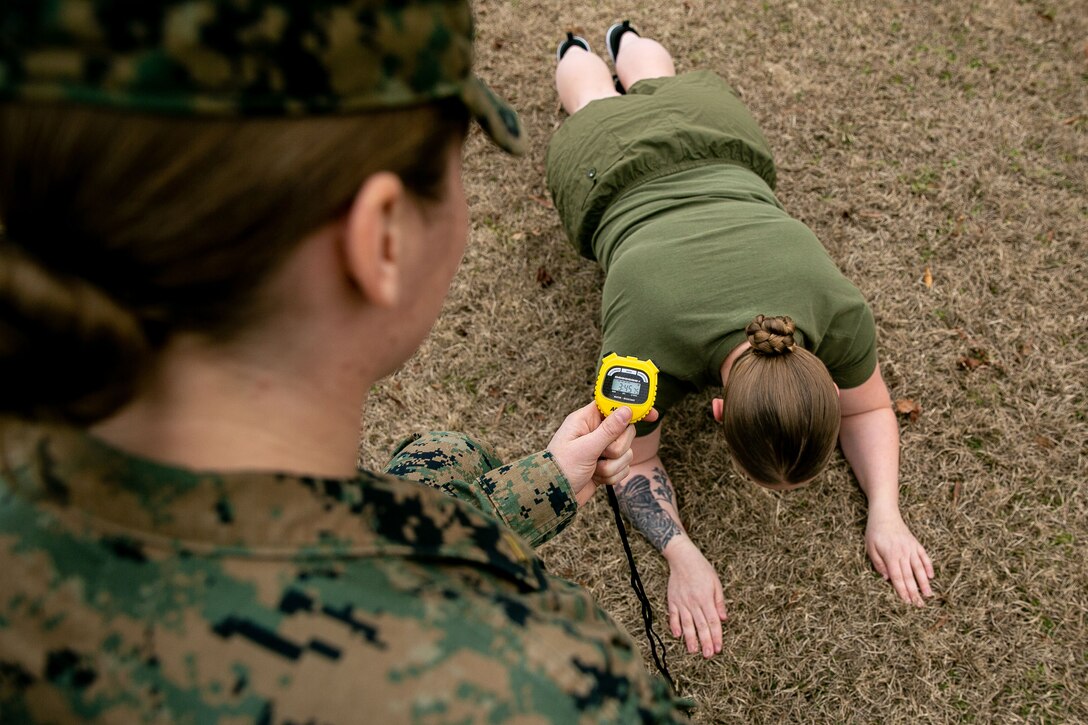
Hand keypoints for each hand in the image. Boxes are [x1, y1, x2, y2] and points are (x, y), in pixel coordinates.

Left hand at [548, 402, 652, 505]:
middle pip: (625, 431)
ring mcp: (601, 450)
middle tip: (601, 454)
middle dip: (616, 448)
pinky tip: (596, 478)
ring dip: (612, 466)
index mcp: (586, 420)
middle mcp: (595, 432)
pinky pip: (623, 467)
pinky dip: (612, 476)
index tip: (651, 413)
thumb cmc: (561, 469)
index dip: (631, 407)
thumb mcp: (585, 448)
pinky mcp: (606, 465)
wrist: (555, 498)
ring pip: (626, 452)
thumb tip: (626, 410)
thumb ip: (608, 430)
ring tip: (593, 470)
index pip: (612, 405)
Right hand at [664, 537, 726, 657]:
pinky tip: (677, 635)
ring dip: (690, 638)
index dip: (716, 636)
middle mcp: (693, 602)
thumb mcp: (716, 583)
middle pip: (701, 625)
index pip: (713, 621)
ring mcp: (682, 602)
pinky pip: (673, 615)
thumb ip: (719, 602)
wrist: (682, 558)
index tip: (718, 648)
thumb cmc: (702, 569)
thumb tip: (724, 618)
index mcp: (706, 598)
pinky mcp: (672, 600)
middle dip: (705, 642)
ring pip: (686, 624)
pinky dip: (674, 625)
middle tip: (708, 655)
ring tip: (693, 651)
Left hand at [865, 511, 934, 605]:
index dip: (902, 590)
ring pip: (920, 568)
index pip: (898, 577)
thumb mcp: (870, 547)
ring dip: (924, 583)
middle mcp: (903, 553)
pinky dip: (929, 567)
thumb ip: (878, 563)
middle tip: (920, 605)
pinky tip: (931, 576)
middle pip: (910, 576)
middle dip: (915, 592)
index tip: (907, 601)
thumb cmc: (875, 532)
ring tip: (929, 595)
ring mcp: (911, 548)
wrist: (885, 514)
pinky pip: (924, 557)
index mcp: (891, 555)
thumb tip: (887, 578)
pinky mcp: (916, 544)